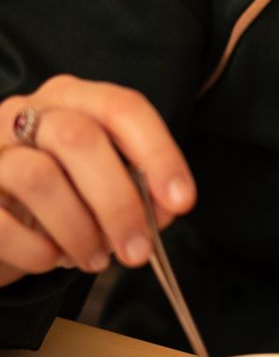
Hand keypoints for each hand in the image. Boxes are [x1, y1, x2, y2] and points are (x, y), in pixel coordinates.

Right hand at [0, 76, 195, 287]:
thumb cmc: (59, 192)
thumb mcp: (98, 178)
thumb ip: (134, 185)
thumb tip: (163, 210)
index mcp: (71, 98)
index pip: (122, 107)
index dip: (158, 153)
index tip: (182, 201)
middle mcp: (27, 112)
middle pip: (79, 138)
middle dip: (118, 202)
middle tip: (138, 251)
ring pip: (40, 177)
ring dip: (79, 230)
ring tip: (95, 258)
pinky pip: (4, 223)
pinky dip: (38, 250)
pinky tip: (53, 258)